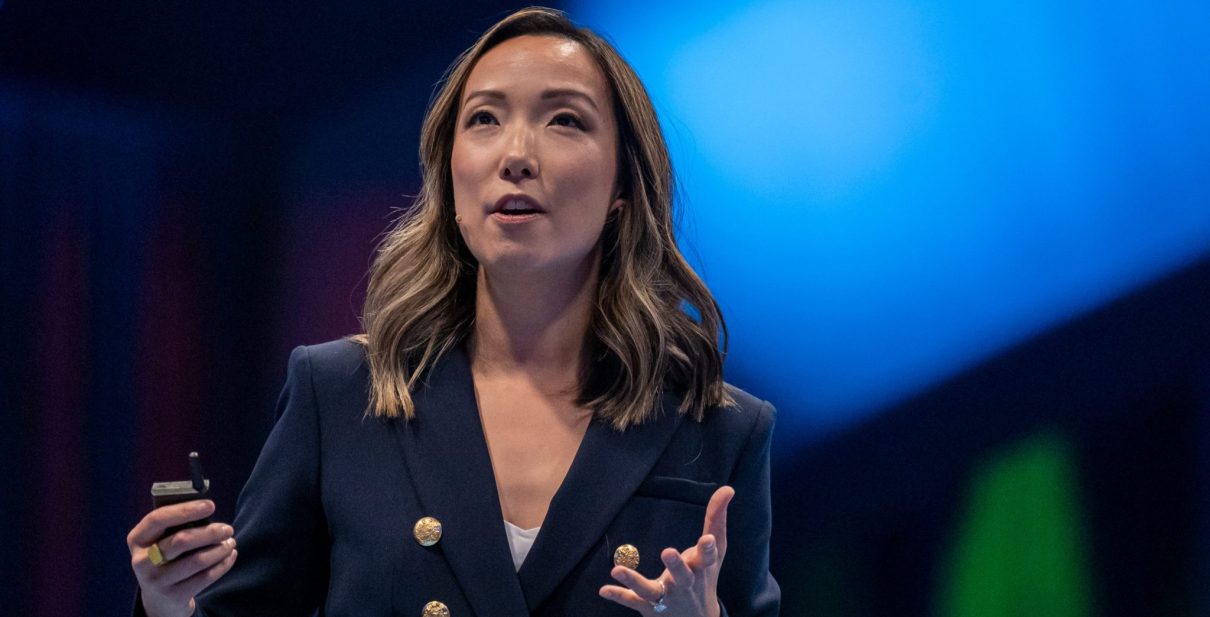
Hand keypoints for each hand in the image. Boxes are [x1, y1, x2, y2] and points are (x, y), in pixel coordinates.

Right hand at [127, 500, 237, 616]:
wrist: (160, 597)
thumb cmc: (167, 557)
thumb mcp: (162, 540)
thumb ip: (177, 525)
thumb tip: (207, 510)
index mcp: (137, 539)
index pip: (158, 519)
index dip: (185, 510)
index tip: (210, 505)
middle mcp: (141, 561)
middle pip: (181, 541)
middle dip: (210, 532)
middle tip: (228, 529)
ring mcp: (156, 581)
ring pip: (197, 560)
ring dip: (220, 549)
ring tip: (230, 543)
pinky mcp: (173, 596)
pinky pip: (205, 577)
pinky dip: (223, 564)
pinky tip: (230, 556)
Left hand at [599, 486, 733, 616]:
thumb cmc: (705, 577)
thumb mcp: (715, 551)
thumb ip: (717, 519)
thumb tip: (728, 489)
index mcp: (701, 569)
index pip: (707, 558)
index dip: (707, 549)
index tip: (707, 538)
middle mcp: (685, 585)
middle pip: (682, 576)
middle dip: (676, 566)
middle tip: (668, 552)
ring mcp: (665, 597)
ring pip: (650, 590)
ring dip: (634, 581)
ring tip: (617, 570)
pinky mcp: (648, 606)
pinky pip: (632, 601)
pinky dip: (619, 596)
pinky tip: (604, 590)